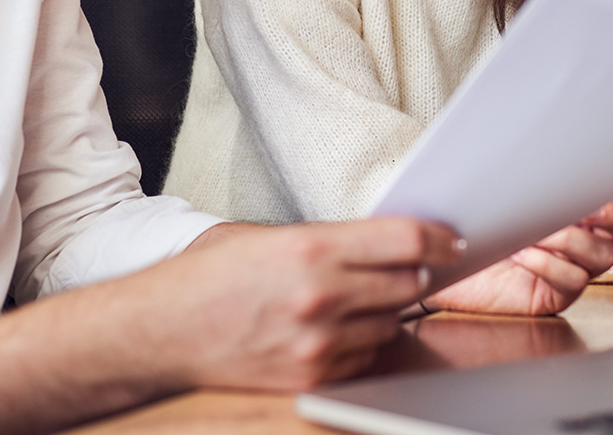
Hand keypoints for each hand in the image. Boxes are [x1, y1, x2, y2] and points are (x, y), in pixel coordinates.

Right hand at [156, 217, 461, 388]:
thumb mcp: (266, 237)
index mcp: (311, 248)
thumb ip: (327, 238)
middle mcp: (322, 295)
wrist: (160, 332)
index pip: (404, 239)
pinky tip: (339, 330)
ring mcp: (320, 342)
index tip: (452, 241)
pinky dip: (364, 344)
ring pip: (391, 325)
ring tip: (356, 301)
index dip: (438, 238)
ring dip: (387, 312)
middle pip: (408, 284)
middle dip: (415, 275)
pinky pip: (366, 359)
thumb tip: (382, 239)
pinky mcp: (312, 376)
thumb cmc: (207, 278)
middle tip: (410, 268)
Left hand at [422, 185, 612, 315]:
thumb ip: (524, 166)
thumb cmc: (471, 216)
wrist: (440, 260)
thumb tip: (538, 135)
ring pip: (604, 256)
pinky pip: (572, 281)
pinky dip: (550, 264)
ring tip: (538, 232)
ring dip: (574, 240)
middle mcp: (582, 235)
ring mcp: (572, 267)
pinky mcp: (554, 295)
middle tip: (590, 210)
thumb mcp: (496, 184)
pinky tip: (522, 253)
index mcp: (576, 203)